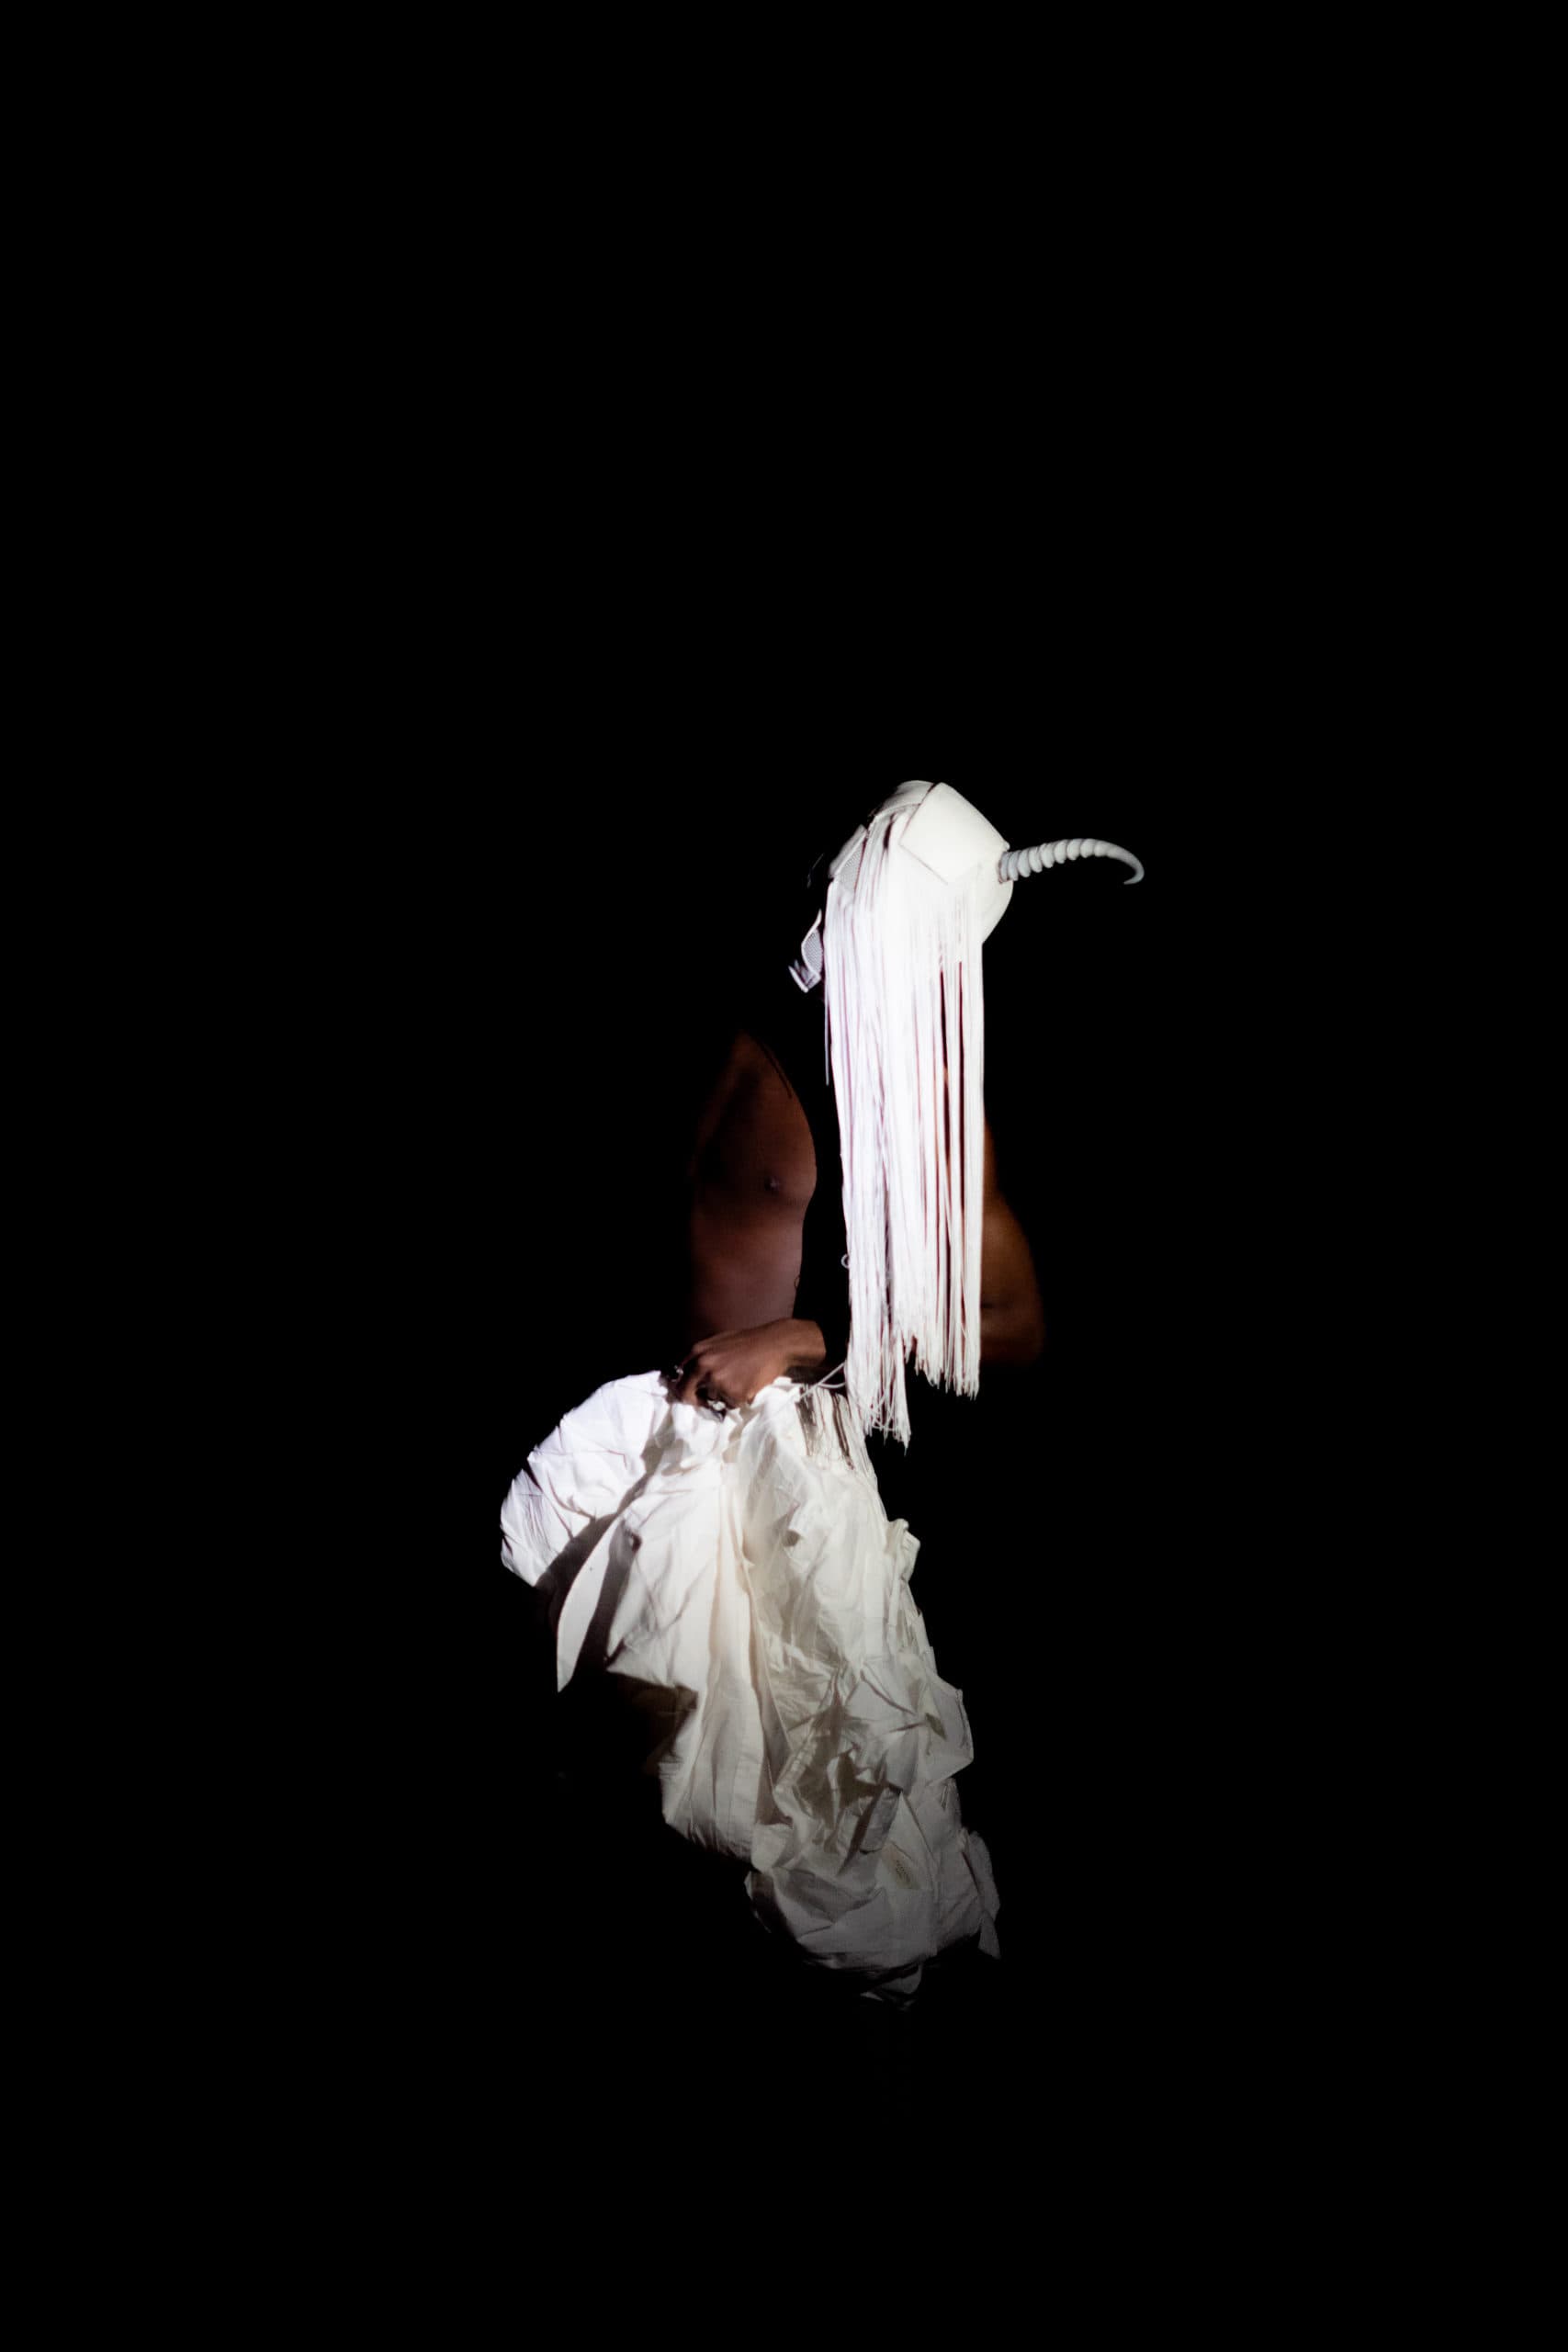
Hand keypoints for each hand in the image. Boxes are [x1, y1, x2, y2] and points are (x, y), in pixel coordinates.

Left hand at [672, 1320, 825, 1410]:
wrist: (775, 1344)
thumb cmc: (749, 1342)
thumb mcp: (718, 1342)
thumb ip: (702, 1357)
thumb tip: (690, 1375)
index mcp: (697, 1352)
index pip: (680, 1377)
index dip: (683, 1387)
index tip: (690, 1393)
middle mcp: (703, 1366)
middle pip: (687, 1394)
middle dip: (695, 1400)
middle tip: (704, 1402)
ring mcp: (718, 1381)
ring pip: (713, 1399)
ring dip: (723, 1396)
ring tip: (739, 1381)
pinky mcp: (734, 1393)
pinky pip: (731, 1404)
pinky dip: (738, 1398)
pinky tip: (748, 1384)